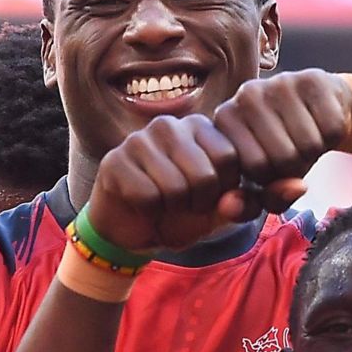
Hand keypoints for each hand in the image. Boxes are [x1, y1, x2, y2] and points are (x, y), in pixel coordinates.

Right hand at [84, 114, 251, 251]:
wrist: (131, 226)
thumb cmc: (179, 212)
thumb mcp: (217, 212)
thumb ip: (237, 206)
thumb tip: (234, 204)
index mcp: (199, 126)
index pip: (229, 157)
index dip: (224, 190)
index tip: (209, 195)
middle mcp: (169, 125)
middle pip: (204, 175)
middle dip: (198, 203)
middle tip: (184, 204)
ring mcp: (138, 140)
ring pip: (175, 188)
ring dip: (172, 209)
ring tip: (163, 203)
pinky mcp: (114, 161)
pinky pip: (146, 197)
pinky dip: (149, 212)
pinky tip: (142, 205)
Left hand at [210, 69, 351, 211]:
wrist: (321, 110)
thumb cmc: (285, 151)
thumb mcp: (263, 182)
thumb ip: (246, 204)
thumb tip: (232, 209)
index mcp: (224, 119)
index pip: (255, 169)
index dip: (272, 178)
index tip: (272, 167)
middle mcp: (245, 94)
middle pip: (281, 157)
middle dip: (295, 167)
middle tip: (294, 153)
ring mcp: (278, 82)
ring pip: (308, 145)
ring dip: (316, 152)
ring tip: (306, 138)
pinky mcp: (312, 78)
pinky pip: (331, 129)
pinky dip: (333, 136)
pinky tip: (321, 123)